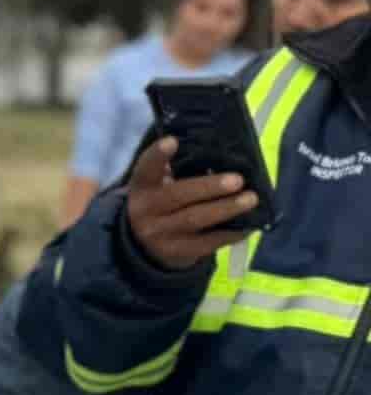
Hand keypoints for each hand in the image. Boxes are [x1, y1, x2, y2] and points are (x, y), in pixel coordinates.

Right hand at [124, 135, 261, 272]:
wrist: (144, 247)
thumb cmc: (161, 205)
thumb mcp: (157, 187)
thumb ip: (176, 172)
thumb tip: (218, 156)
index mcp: (143, 188)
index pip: (146, 169)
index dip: (158, 155)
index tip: (173, 141)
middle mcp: (146, 211)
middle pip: (177, 196)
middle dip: (209, 187)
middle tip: (237, 180)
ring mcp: (161, 234)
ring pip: (195, 219)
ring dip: (226, 208)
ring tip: (251, 199)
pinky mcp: (178, 253)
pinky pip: (208, 242)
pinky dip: (231, 233)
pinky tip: (249, 225)